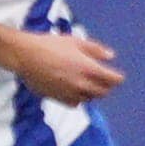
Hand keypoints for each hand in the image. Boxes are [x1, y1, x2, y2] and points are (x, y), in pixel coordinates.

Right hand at [7, 30, 124, 106]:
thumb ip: (96, 50)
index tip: (117, 76)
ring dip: (91, 92)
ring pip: (90, 99)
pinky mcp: (59, 99)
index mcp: (89, 69)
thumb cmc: (51, 45)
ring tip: (85, 81)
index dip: (117, 78)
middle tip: (102, 79)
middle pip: (104, 92)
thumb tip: (111, 56)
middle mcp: (82, 85)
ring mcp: (71, 94)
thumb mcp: (76, 42)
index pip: (113, 80)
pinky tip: (73, 88)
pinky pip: (75, 103)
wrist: (26, 56)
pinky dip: (78, 98)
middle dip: (106, 86)